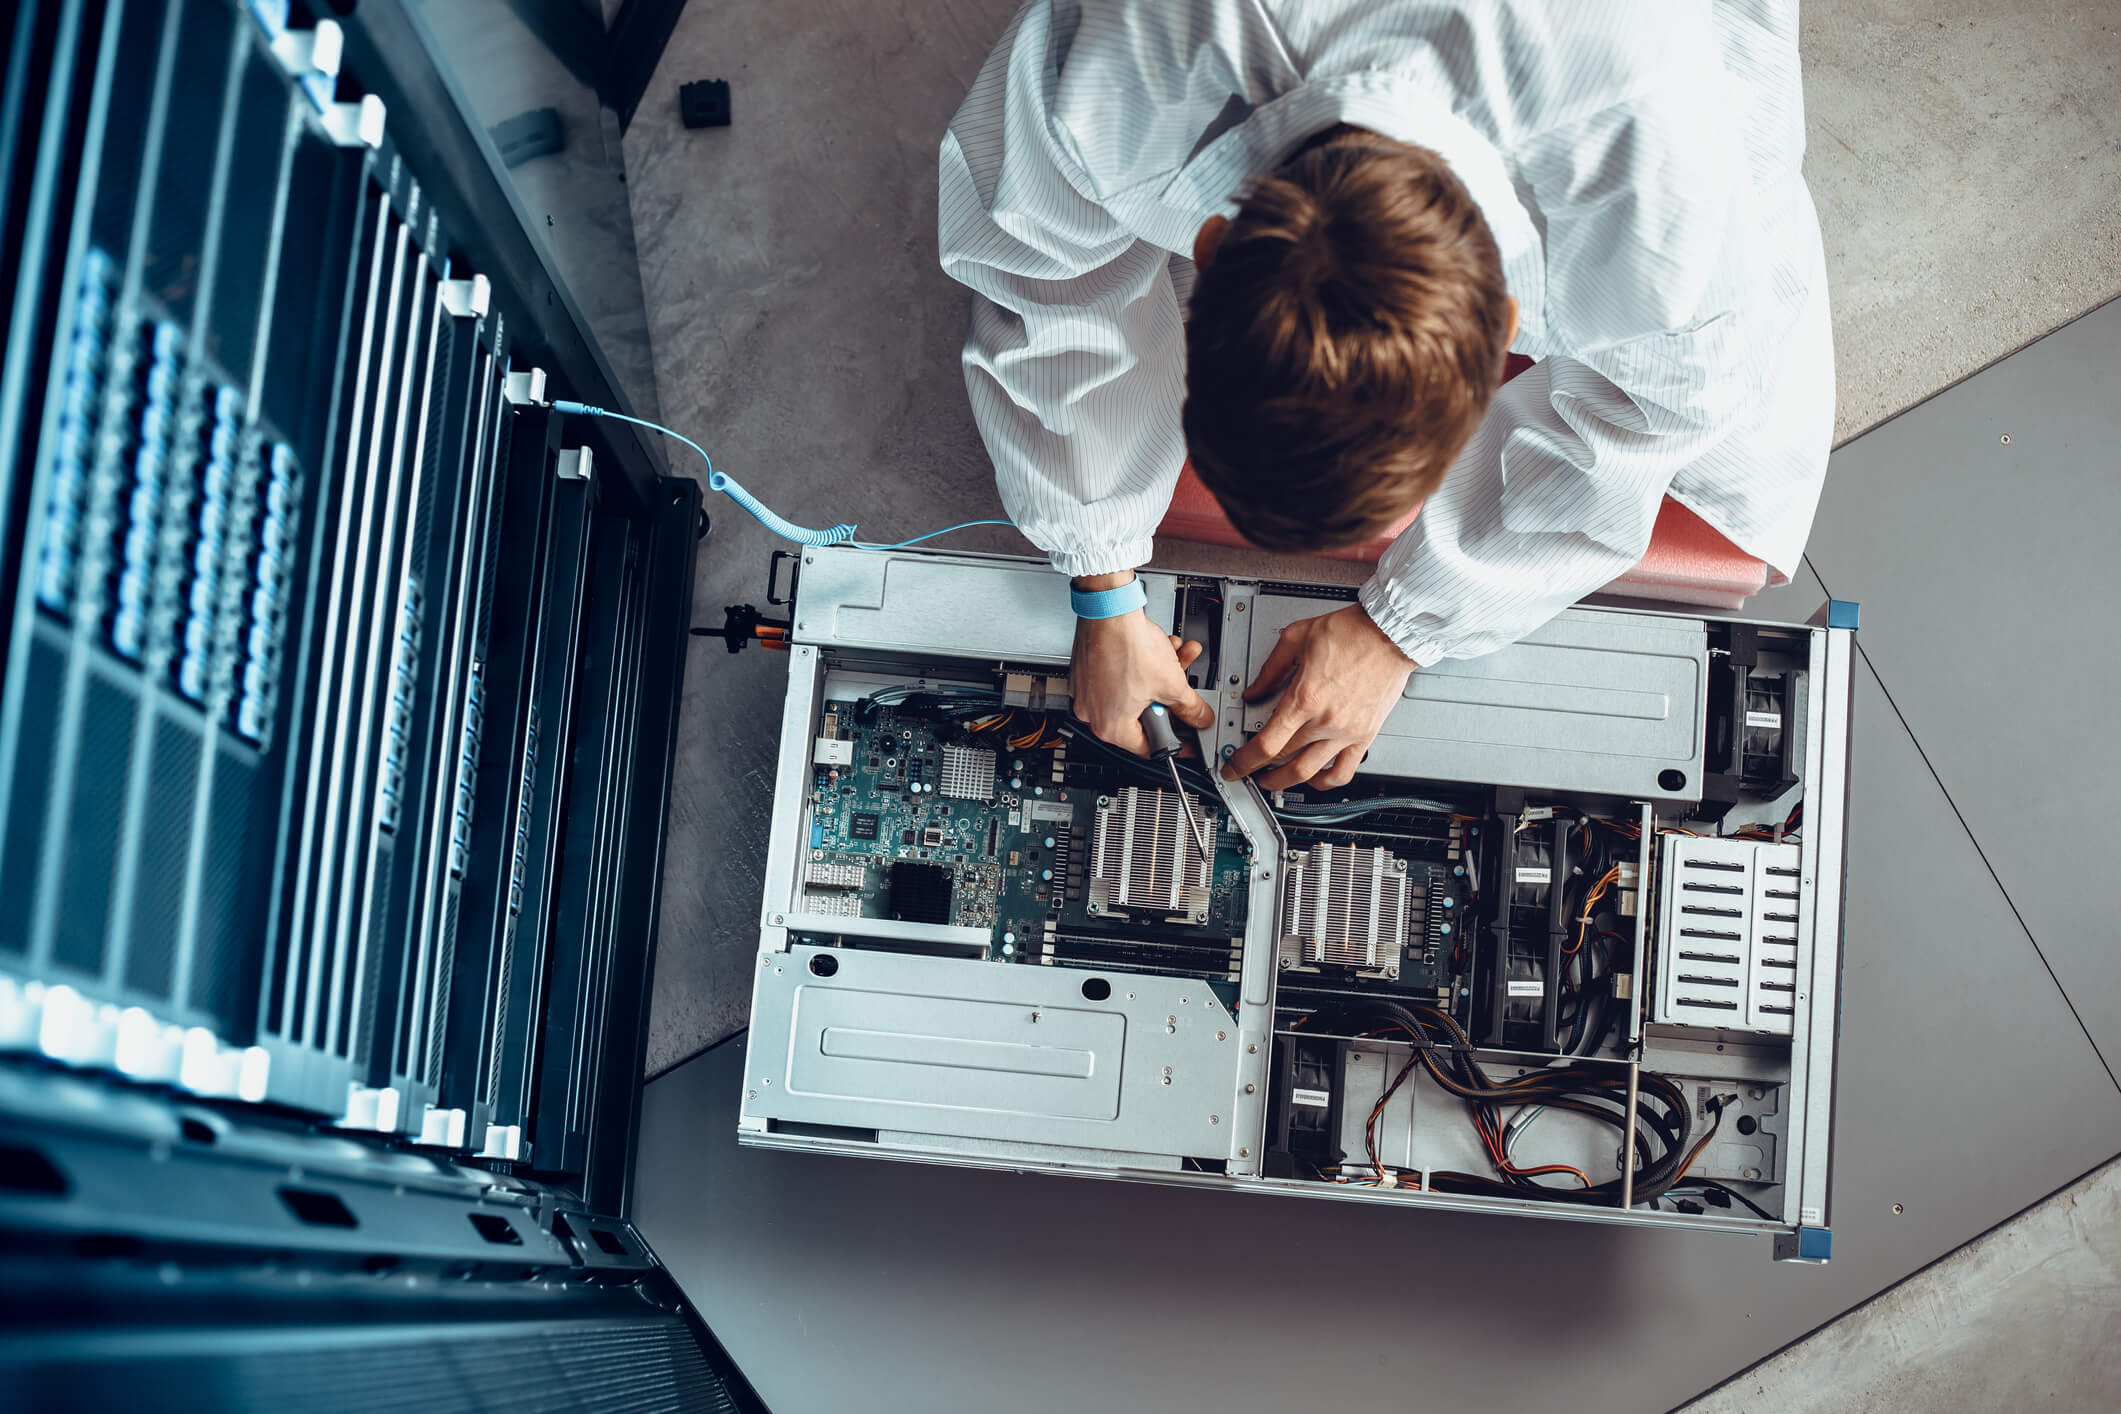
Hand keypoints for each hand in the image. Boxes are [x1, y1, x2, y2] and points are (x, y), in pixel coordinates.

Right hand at [1069, 574, 1214, 754]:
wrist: (1109, 609)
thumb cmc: (1128, 645)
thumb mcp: (1172, 684)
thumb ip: (1191, 707)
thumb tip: (1200, 718)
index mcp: (1111, 727)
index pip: (1148, 747)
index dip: (1175, 741)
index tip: (1185, 739)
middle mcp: (1093, 713)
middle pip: (1144, 714)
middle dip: (1169, 696)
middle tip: (1181, 688)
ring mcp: (1087, 691)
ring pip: (1134, 691)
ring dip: (1160, 675)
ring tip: (1174, 657)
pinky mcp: (1087, 671)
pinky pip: (1119, 676)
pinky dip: (1140, 665)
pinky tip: (1156, 648)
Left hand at [1220, 604, 1416, 789]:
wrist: (1391, 633)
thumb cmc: (1351, 632)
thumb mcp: (1296, 638)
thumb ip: (1270, 670)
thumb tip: (1254, 691)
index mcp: (1304, 698)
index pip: (1266, 745)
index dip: (1243, 762)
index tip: (1234, 767)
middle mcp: (1325, 720)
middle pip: (1283, 760)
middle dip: (1259, 770)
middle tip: (1249, 769)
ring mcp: (1346, 732)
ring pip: (1310, 773)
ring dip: (1286, 781)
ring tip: (1275, 779)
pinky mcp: (1365, 735)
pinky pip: (1344, 771)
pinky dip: (1326, 782)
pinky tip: (1315, 778)